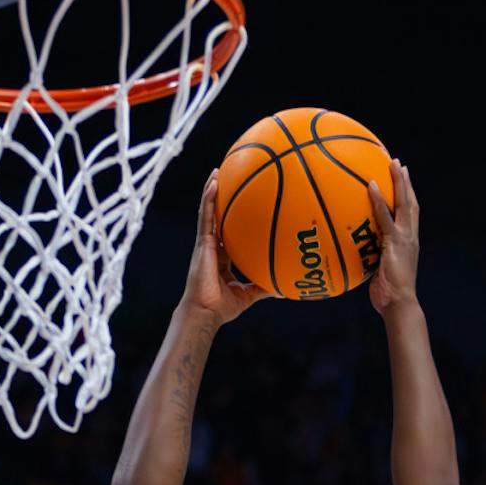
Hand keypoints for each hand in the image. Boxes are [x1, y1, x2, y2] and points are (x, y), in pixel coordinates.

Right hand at [181, 173, 263, 325]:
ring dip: (211, 191)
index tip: (238, 205)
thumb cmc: (222, 308)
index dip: (230, 219)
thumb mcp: (248, 295)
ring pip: (207, 212)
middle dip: (219, 198)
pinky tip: (214, 183)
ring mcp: (205, 244)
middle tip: (226, 178)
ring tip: (217, 171)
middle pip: (215, 217)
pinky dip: (208, 199)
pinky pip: (205, 217)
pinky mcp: (201, 243)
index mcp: (221, 258)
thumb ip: (263, 288)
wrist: (206, 312)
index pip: (226, 233)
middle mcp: (212, 247)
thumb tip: (284, 288)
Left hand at [365, 159, 419, 315]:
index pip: (410, 215)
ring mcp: (404, 238)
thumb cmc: (388, 296)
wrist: (399, 304)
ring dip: (398, 182)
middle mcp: (410, 237)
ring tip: (392, 163)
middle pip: (410, 203)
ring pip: (403, 203)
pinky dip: (378, 199)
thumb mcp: (380, 275)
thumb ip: (373, 262)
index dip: (408, 197)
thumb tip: (356, 259)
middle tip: (399, 165)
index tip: (403, 182)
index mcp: (409, 243)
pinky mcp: (395, 242)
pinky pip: (384, 216)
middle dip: (406, 183)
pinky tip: (371, 185)